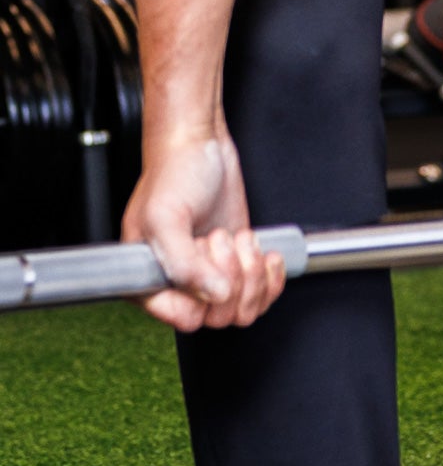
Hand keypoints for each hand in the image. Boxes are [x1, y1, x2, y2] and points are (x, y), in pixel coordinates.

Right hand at [121, 125, 284, 330]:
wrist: (201, 148)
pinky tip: (266, 253)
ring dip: (252, 275)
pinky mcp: (237, 268)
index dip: (203, 296)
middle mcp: (179, 284)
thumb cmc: (173, 175)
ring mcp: (211, 278)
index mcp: (147, 279)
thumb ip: (183, 263)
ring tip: (240, 238)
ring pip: (243, 309)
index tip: (203, 257)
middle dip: (232, 276)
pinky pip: (262, 297)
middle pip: (219, 316)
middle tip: (221, 238)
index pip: (183, 317)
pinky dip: (271, 278)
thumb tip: (214, 296)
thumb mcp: (167, 217)